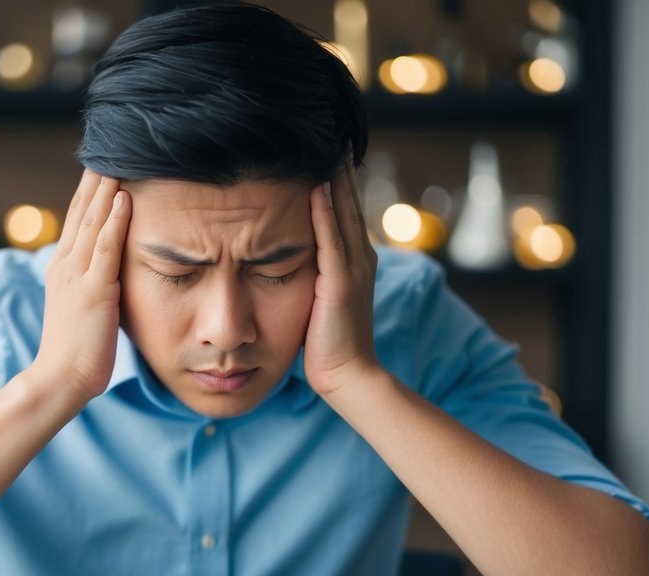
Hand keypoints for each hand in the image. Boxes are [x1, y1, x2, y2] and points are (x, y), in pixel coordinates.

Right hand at [35, 170, 130, 403]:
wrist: (60, 377)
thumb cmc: (76, 349)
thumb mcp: (81, 305)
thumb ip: (92, 281)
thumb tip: (108, 268)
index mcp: (63, 266)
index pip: (78, 216)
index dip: (91, 187)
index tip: (105, 161)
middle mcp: (66, 263)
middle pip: (83, 208)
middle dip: (98, 176)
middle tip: (112, 143)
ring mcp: (77, 275)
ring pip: (93, 220)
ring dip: (107, 187)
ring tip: (120, 157)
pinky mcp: (93, 290)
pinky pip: (105, 247)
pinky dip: (115, 220)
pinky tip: (125, 197)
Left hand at [304, 158, 379, 399]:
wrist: (348, 375)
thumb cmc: (327, 343)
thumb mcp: (318, 297)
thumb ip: (312, 271)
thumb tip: (289, 251)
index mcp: (355, 259)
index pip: (344, 207)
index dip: (336, 175)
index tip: (323, 143)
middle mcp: (360, 257)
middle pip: (347, 199)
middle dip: (338, 165)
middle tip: (329, 126)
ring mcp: (353, 269)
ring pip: (343, 212)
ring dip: (334, 177)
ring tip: (325, 142)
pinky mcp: (340, 284)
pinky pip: (332, 240)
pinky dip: (324, 212)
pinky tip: (316, 186)